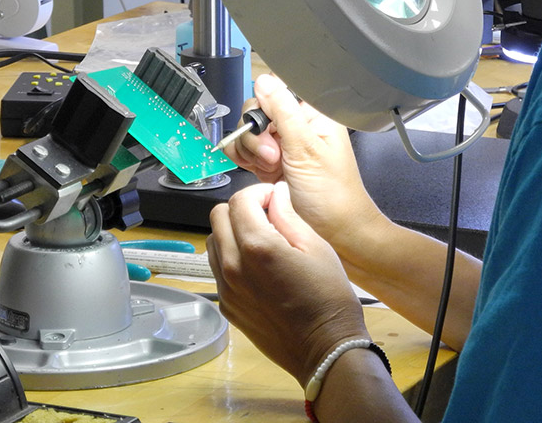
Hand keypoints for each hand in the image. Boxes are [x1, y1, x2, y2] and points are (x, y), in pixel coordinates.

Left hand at [206, 182, 367, 385]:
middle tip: (266, 216)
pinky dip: (231, 258)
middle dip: (241, 209)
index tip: (274, 199)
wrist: (323, 349)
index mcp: (257, 246)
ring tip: (261, 241)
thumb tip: (275, 194)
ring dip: (232, 232)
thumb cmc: (328, 297)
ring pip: (213, 242)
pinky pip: (218, 269)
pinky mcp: (227, 306)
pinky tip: (257, 268)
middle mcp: (233, 266)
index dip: (258, 193)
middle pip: (218, 216)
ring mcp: (226, 288)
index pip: (239, 201)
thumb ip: (288, 216)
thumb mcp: (316, 247)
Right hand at [221, 75, 384, 250]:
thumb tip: (264, 81)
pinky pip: (243, 151)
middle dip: (257, 136)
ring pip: (246, 132)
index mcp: (313, 114)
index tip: (271, 130)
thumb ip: (283, 112)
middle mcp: (296, 126)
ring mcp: (281, 144)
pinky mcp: (268, 162)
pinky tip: (258, 172)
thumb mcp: (307, 149)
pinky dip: (244, 160)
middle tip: (274, 156)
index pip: (275, 91)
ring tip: (271, 168)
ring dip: (251, 151)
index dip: (266, 109)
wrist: (334, 232)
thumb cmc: (334, 195)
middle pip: (256, 111)